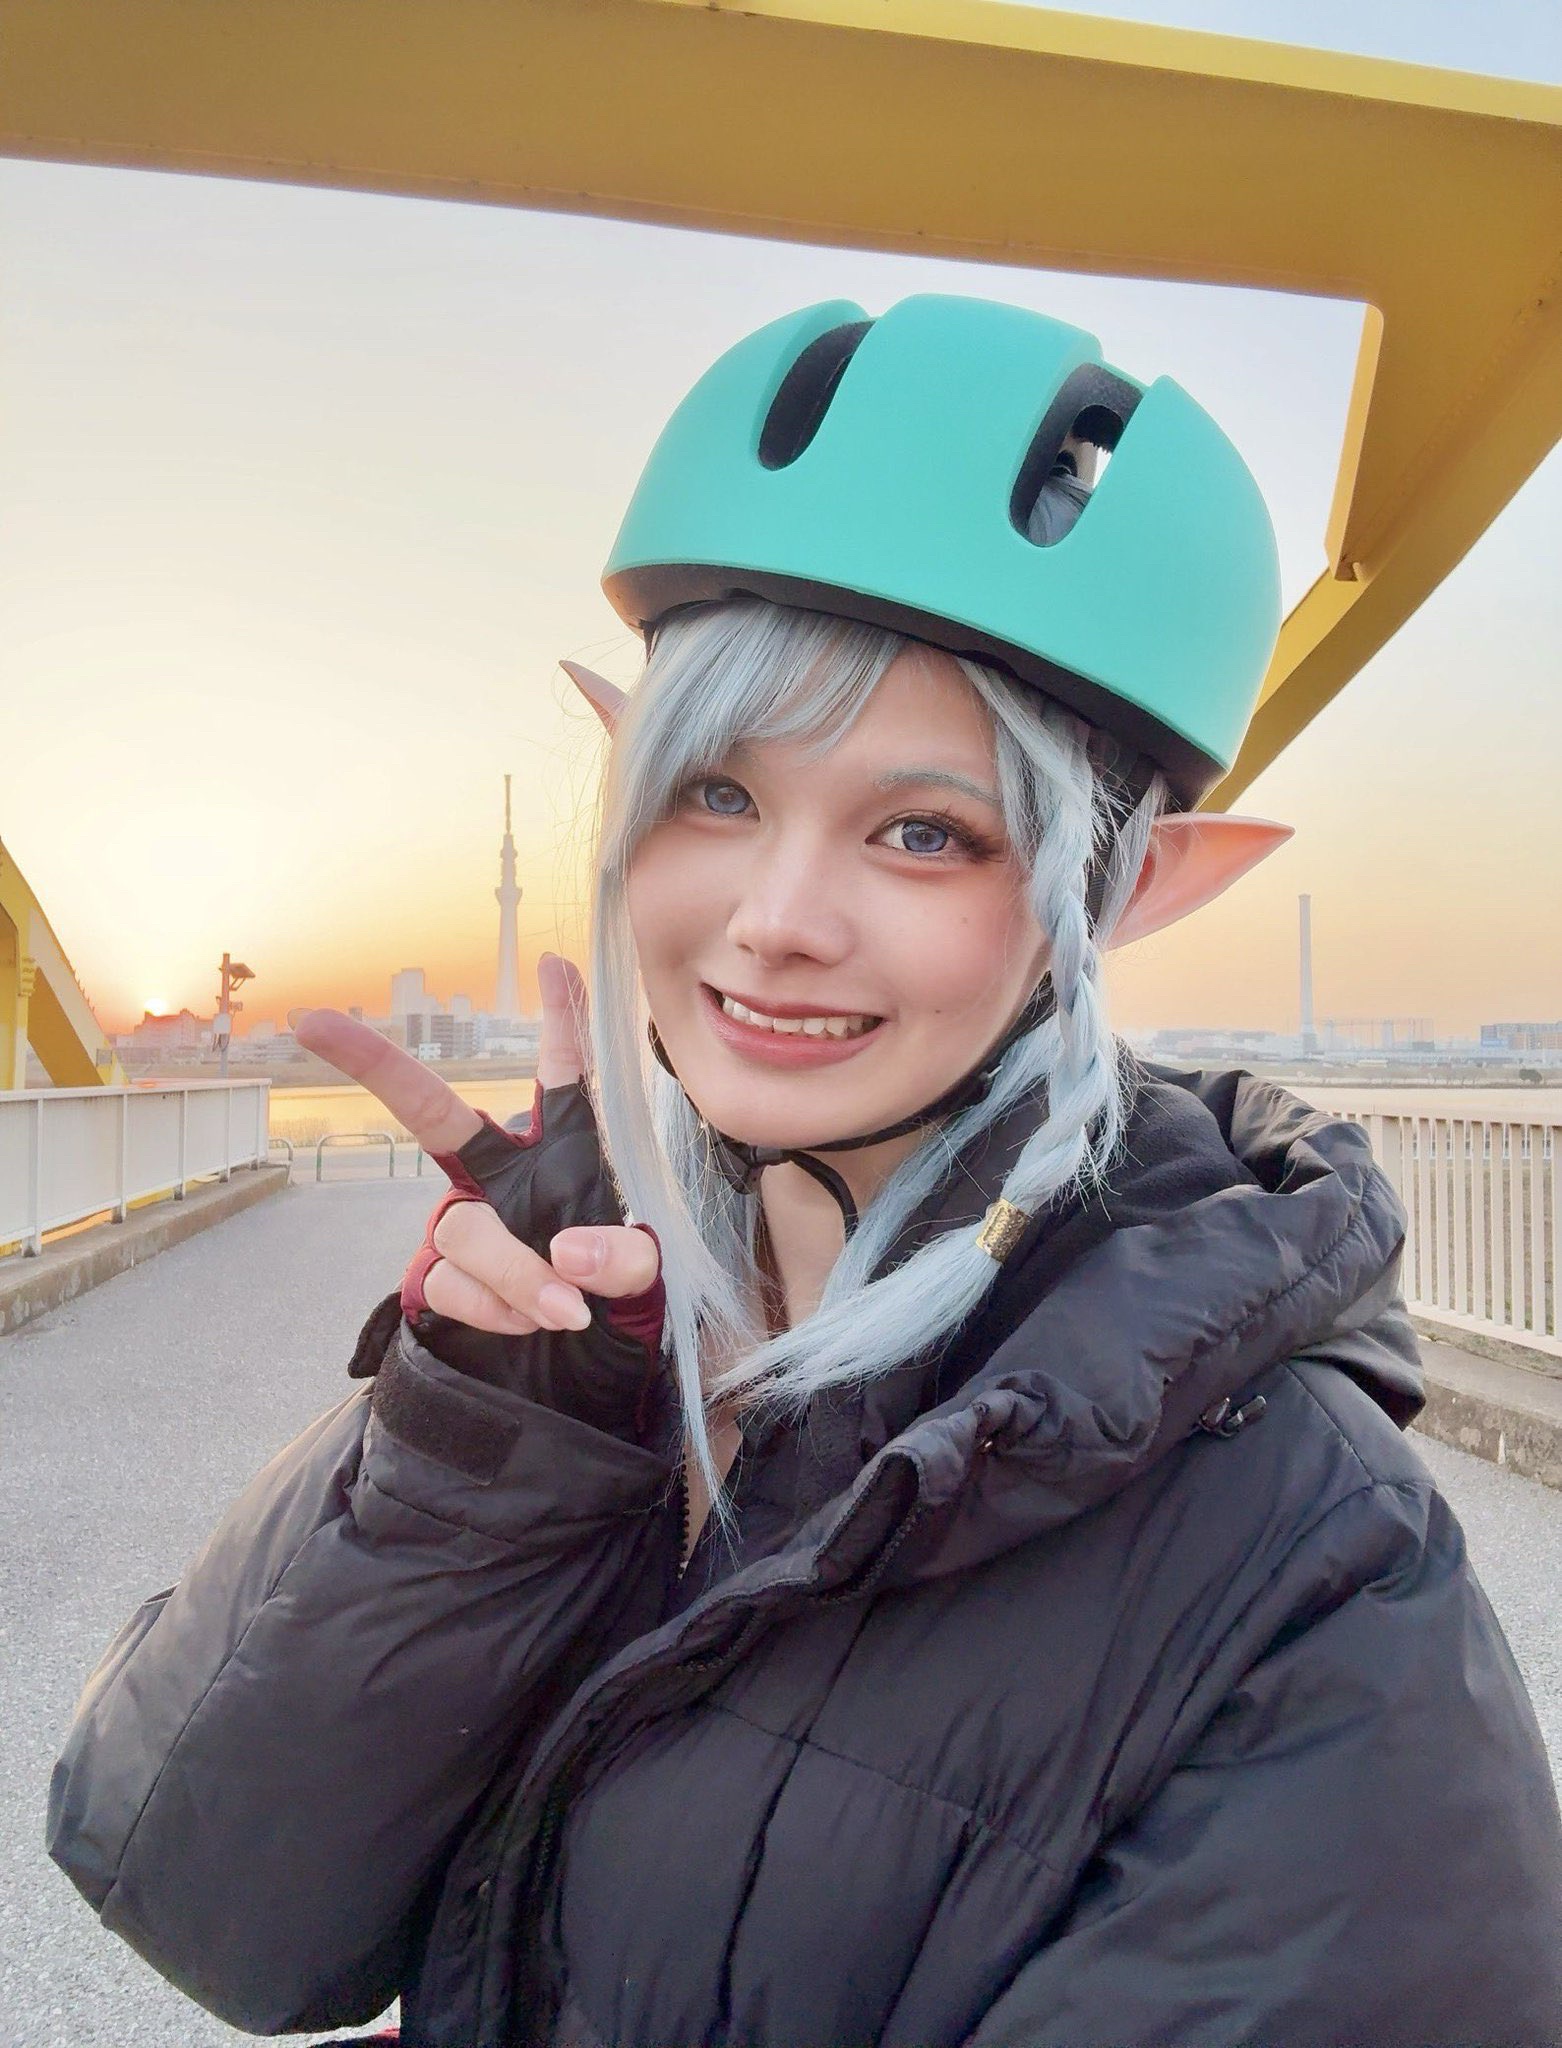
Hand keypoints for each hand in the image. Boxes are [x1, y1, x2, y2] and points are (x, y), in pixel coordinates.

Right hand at [292, 955, 664, 1434]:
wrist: (593, 1371)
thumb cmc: (622, 1301)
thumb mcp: (648, 1276)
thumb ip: (625, 1258)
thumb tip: (569, 1255)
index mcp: (567, 1153)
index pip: (564, 1078)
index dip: (561, 1019)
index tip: (555, 962)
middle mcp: (504, 1177)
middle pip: (433, 1114)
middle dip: (375, 1065)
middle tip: (315, 1022)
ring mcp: (469, 1224)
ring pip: (464, 1230)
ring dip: (514, 1273)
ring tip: (564, 1310)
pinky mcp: (442, 1278)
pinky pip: (453, 1285)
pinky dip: (499, 1310)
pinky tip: (532, 1324)